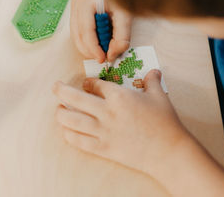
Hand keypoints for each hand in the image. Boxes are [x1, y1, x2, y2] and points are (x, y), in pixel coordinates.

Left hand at [52, 71, 223, 195]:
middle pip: (75, 98)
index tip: (85, 83)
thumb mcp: (160, 97)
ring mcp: (102, 131)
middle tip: (55, 87)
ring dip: (61, 113)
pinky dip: (69, 134)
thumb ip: (152, 82)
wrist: (168, 152)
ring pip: (71, 120)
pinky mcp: (102, 148)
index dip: (88, 82)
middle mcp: (106, 112)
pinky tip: (65, 130)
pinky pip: (78, 141)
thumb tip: (153, 71)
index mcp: (119, 96)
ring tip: (58, 108)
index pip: (95, 85)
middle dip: (61, 91)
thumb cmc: (165, 122)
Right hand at [70, 0, 132, 62]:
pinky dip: (88, 41)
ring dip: (89, 48)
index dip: (93, 48)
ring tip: (104, 50)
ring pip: (76, 36)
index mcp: (87, 0)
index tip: (103, 59)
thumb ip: (122, 37)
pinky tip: (100, 42)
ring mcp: (74, 6)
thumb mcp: (126, 16)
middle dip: (90, 51)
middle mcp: (77, 2)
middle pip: (78, 35)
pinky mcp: (76, 11)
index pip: (86, 30)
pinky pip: (78, 33)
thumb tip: (111, 55)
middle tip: (104, 58)